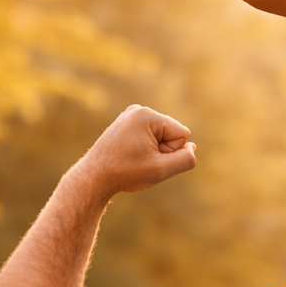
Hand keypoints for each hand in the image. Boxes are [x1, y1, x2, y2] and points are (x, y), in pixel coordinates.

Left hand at [75, 105, 197, 197]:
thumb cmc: (126, 173)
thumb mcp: (161, 170)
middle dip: (163, 151)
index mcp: (147, 115)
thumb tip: (191, 148)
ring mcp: (130, 116)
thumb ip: (185, 159)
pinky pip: (150, 136)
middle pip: (172, 133)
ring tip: (134, 159)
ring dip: (154, 151)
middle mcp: (138, 110)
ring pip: (161, 136)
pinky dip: (145, 149)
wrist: (94, 177)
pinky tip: (131, 156)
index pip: (182, 134)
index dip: (172, 153)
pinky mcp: (126, 124)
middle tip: (140, 162)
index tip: (150, 160)